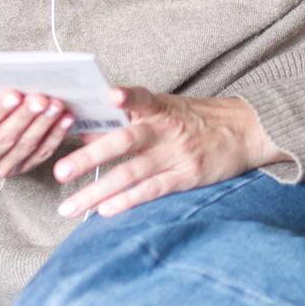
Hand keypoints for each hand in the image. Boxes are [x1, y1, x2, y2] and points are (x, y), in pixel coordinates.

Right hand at [0, 88, 74, 178]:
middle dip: (25, 117)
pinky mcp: (21, 169)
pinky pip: (41, 153)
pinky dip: (55, 136)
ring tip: (56, 104)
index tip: (13, 94)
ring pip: (26, 147)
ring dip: (44, 125)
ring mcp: (1, 169)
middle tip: (41, 98)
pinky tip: (66, 118)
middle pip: (5, 139)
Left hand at [52, 87, 285, 218]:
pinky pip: (152, 191)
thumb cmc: (195, 117)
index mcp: (160, 106)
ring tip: (70, 206)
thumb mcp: (167, 107)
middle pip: (123, 142)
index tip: (109, 95)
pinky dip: (127, 201)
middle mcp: (166, 129)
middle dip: (88, 158)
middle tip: (60, 171)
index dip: (127, 95)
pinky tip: (105, 210)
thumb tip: (90, 130)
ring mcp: (177, 154)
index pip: (141, 97)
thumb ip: (131, 116)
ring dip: (96, 191)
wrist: (244, 129)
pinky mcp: (187, 176)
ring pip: (130, 174)